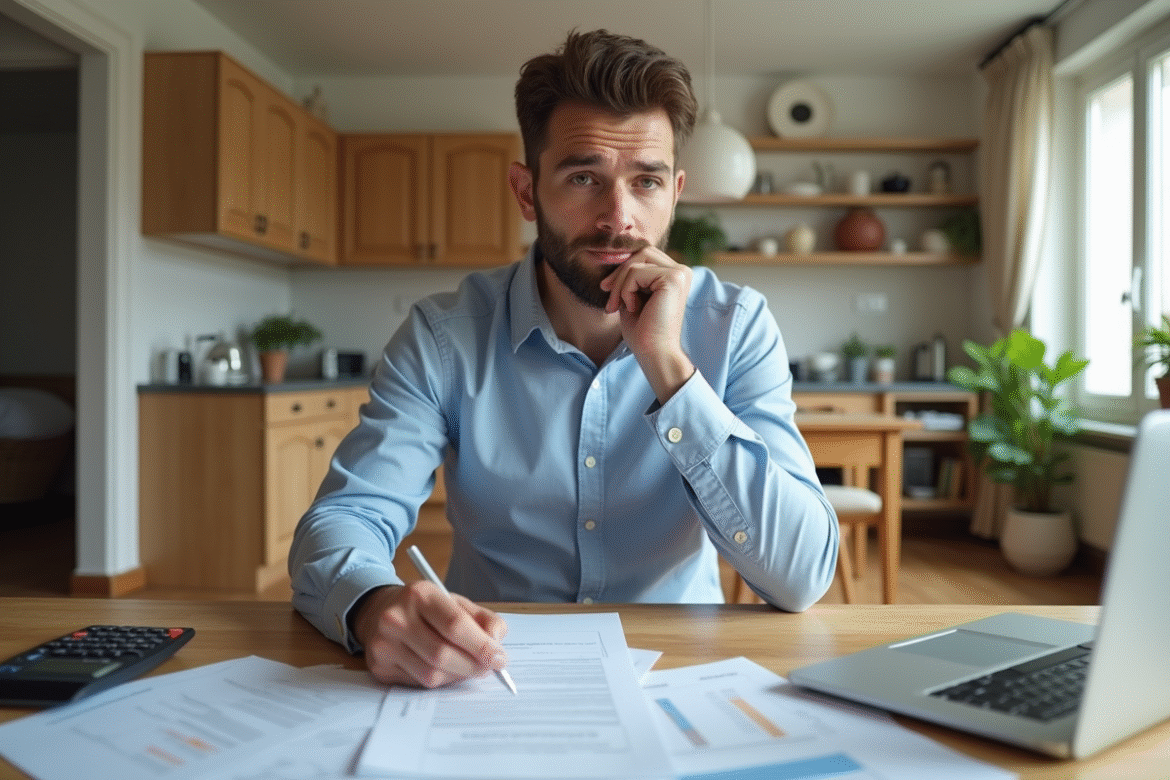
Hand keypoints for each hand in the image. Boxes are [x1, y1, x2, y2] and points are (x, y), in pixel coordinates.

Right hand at [353, 583, 509, 687]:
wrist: (379, 611)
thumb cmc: (425, 609)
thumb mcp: (456, 603)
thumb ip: (484, 620)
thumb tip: (496, 643)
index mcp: (420, 594)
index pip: (455, 625)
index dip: (481, 646)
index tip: (499, 658)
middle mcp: (396, 618)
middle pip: (443, 654)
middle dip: (473, 666)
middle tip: (488, 668)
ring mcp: (384, 644)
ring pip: (431, 675)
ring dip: (457, 676)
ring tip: (467, 667)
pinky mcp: (379, 666)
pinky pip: (418, 683)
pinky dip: (440, 681)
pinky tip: (445, 670)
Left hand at [599, 246, 694, 401]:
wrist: (653, 353)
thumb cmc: (642, 331)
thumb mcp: (632, 296)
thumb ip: (630, 276)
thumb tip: (613, 256)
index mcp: (674, 275)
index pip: (644, 256)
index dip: (622, 270)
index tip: (607, 290)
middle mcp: (682, 271)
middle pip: (641, 253)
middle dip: (619, 273)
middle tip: (607, 296)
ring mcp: (680, 273)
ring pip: (636, 261)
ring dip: (619, 284)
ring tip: (618, 306)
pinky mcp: (673, 279)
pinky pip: (635, 272)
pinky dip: (625, 290)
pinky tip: (632, 308)